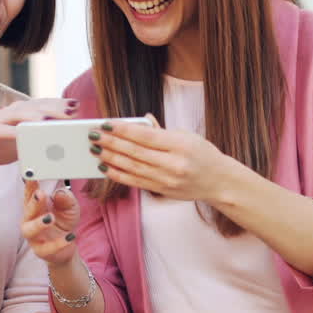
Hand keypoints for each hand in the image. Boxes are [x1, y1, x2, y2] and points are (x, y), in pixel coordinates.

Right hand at [0, 97, 77, 180]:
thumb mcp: (25, 145)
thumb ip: (40, 140)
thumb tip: (62, 143)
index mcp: (20, 114)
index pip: (42, 105)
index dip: (59, 104)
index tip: (76, 106)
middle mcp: (10, 113)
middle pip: (34, 106)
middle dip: (54, 107)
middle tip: (71, 111)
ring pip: (20, 114)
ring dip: (36, 115)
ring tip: (51, 119)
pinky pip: (3, 130)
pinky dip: (15, 132)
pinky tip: (26, 135)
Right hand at [21, 180, 79, 265]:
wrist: (66, 247)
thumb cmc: (64, 222)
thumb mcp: (70, 207)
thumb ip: (66, 199)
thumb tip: (60, 193)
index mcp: (35, 206)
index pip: (30, 194)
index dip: (30, 185)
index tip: (32, 175)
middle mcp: (30, 220)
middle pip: (27, 210)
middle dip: (33, 202)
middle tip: (41, 194)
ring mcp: (34, 236)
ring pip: (30, 230)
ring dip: (38, 223)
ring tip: (50, 218)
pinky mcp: (42, 251)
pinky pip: (47, 248)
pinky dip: (59, 242)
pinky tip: (70, 236)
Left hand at [89, 115, 233, 201]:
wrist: (219, 182)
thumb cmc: (203, 154)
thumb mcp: (187, 136)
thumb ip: (161, 130)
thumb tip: (140, 122)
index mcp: (180, 145)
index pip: (145, 136)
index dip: (123, 130)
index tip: (106, 124)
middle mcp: (173, 164)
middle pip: (135, 152)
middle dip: (111, 143)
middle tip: (93, 136)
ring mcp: (167, 180)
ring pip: (132, 168)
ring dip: (110, 158)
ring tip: (95, 150)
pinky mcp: (162, 191)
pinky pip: (135, 182)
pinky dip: (118, 174)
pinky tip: (106, 167)